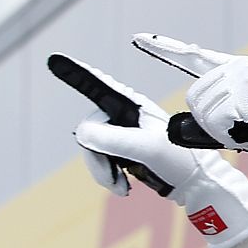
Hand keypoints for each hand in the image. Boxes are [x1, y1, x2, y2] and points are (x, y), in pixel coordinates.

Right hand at [52, 54, 247, 247]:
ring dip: (102, 172)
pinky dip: (108, 177)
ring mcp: (122, 133)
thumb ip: (114, 139)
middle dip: (96, 158)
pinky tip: (124, 188)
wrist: (194, 184)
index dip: (75, 73)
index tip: (54, 59)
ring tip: (122, 188)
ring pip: (92, 149)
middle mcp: (124, 114)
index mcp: (131, 104)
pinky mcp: (123, 151)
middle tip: (114, 178)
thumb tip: (81, 133)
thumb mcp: (146, 148)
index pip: (97, 85)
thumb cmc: (177, 160)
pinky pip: (100, 161)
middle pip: (89, 130)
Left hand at [132, 33, 247, 215]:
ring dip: (223, 132)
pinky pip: (216, 118)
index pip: (194, 56)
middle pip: (194, 99)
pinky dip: (229, 133)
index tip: (138, 37)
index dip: (164, 48)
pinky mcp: (245, 88)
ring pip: (203, 111)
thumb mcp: (243, 125)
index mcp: (236, 70)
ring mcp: (241, 74)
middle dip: (212, 126)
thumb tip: (178, 125)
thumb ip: (213, 121)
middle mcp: (236, 65)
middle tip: (246, 132)